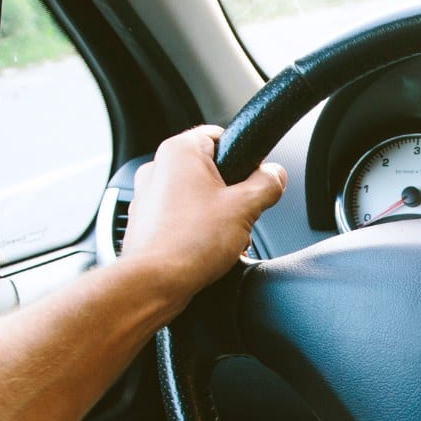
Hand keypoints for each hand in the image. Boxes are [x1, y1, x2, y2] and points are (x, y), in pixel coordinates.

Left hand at [120, 125, 286, 311]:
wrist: (154, 283)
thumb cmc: (189, 243)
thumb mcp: (245, 208)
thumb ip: (267, 184)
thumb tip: (275, 175)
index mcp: (179, 151)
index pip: (221, 136)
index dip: (244, 158)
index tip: (254, 179)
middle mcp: (157, 167)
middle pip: (210, 171)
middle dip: (230, 195)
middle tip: (240, 215)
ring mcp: (147, 196)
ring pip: (195, 197)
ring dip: (215, 216)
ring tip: (223, 238)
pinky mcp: (145, 222)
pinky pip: (180, 218)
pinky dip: (195, 231)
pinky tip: (206, 250)